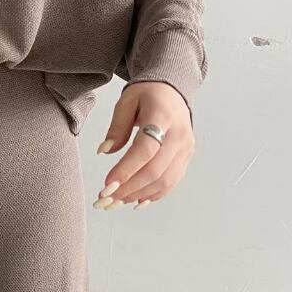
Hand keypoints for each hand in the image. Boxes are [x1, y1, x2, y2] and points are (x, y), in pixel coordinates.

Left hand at [92, 82, 194, 209]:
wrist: (173, 90)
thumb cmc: (147, 94)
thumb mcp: (127, 102)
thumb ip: (117, 127)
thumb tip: (105, 151)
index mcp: (163, 116)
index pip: (145, 149)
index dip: (126, 170)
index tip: (107, 184)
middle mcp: (179, 134)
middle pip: (155, 170)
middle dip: (128, 188)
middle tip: (106, 198)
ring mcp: (186, 147)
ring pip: (165, 180)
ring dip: (139, 195)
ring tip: (116, 201)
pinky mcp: (187, 156)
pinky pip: (172, 181)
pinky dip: (153, 194)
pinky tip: (135, 200)